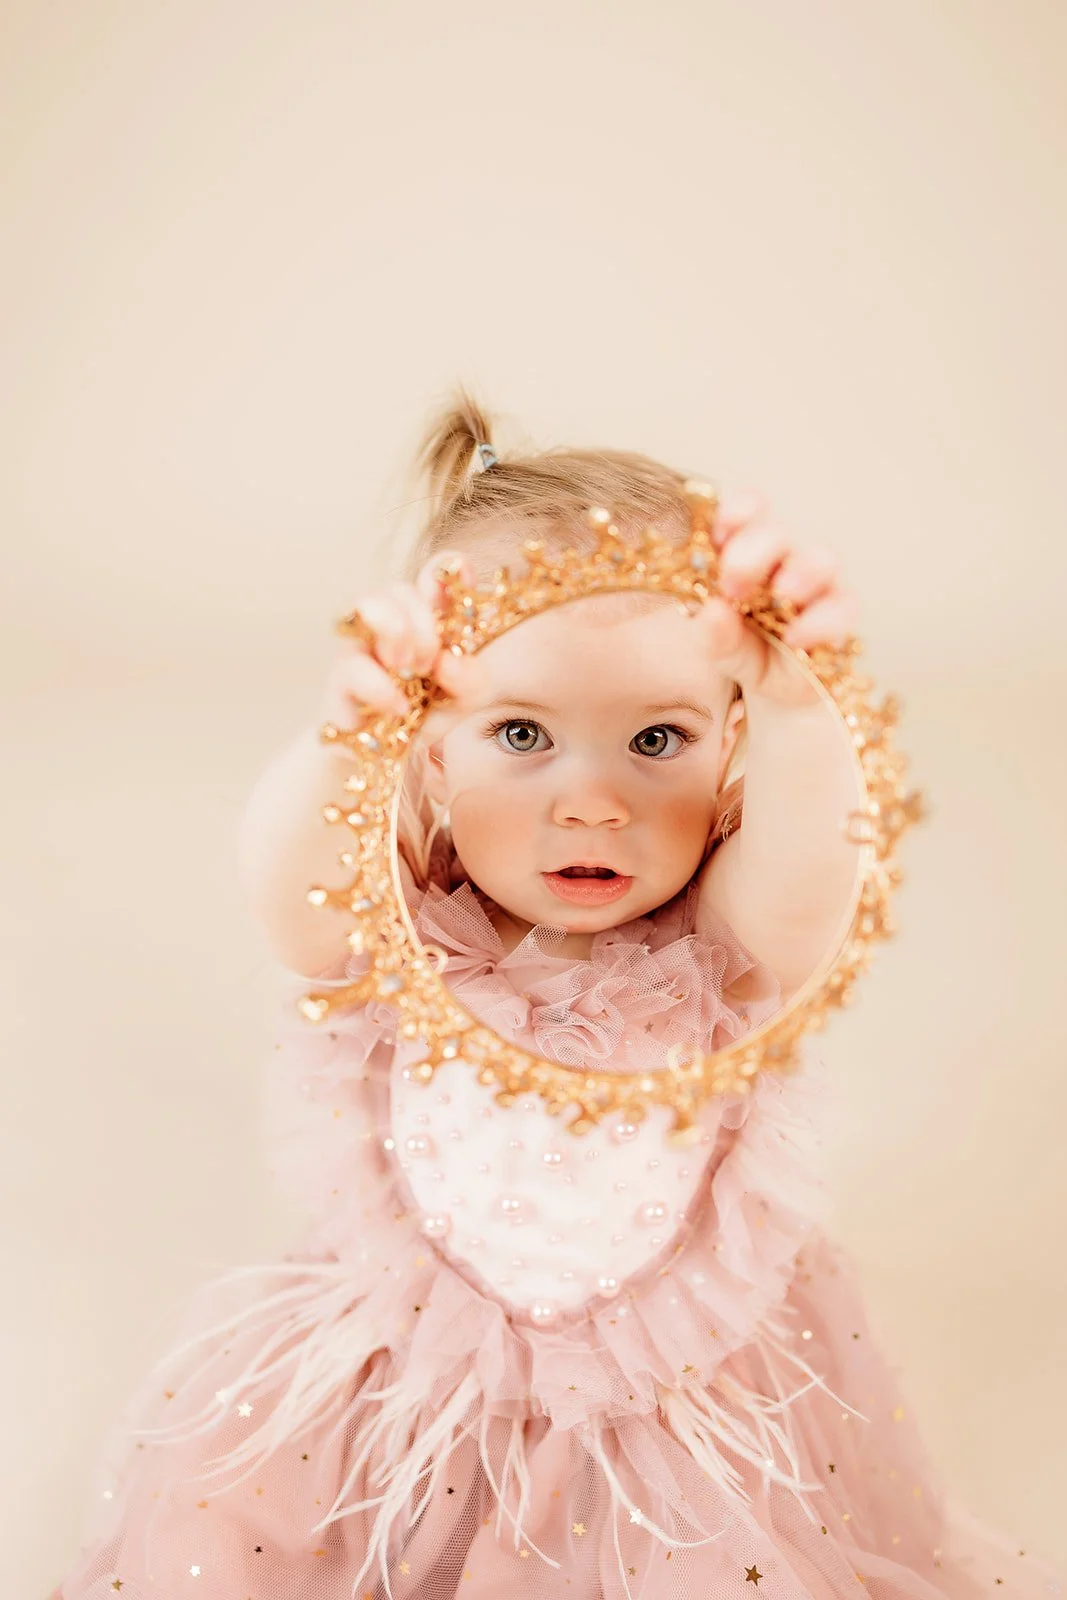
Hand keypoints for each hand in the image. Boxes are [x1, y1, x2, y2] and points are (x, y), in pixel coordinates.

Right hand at [321, 551, 487, 730]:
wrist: (387, 753)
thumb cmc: (424, 712)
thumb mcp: (463, 699)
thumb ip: (471, 678)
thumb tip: (448, 660)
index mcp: (424, 620)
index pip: (433, 576)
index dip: (448, 569)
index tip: (463, 579)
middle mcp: (389, 624)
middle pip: (399, 588)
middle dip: (423, 624)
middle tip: (429, 662)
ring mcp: (360, 646)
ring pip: (364, 603)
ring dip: (395, 631)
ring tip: (409, 669)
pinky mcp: (338, 678)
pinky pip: (351, 665)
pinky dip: (380, 686)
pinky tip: (398, 706)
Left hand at [692, 489, 859, 705]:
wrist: (765, 692)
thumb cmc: (739, 650)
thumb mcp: (716, 646)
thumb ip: (712, 632)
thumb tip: (714, 612)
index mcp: (743, 552)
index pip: (748, 511)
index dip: (737, 512)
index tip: (718, 534)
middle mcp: (781, 561)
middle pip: (779, 534)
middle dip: (755, 551)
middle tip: (731, 584)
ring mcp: (814, 586)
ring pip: (821, 559)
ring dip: (801, 572)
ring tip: (781, 596)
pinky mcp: (838, 618)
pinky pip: (843, 607)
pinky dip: (821, 620)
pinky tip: (796, 638)